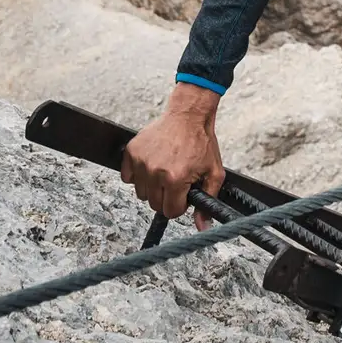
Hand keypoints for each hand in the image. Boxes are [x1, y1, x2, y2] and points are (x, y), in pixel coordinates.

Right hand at [122, 83, 225, 221]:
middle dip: (167, 197)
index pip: (170, 212)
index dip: (180, 205)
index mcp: (175, 179)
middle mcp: (155, 172)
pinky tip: (152, 165)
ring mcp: (141, 161)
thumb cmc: (201, 143)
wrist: (188, 115)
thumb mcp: (213, 173)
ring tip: (165, 170)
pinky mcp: (131, 151)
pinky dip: (138, 175)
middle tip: (176, 181)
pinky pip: (127, 177)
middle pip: (154, 204)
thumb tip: (202, 227)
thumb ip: (207, 202)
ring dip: (153, 187)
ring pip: (141, 193)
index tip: (184, 193)